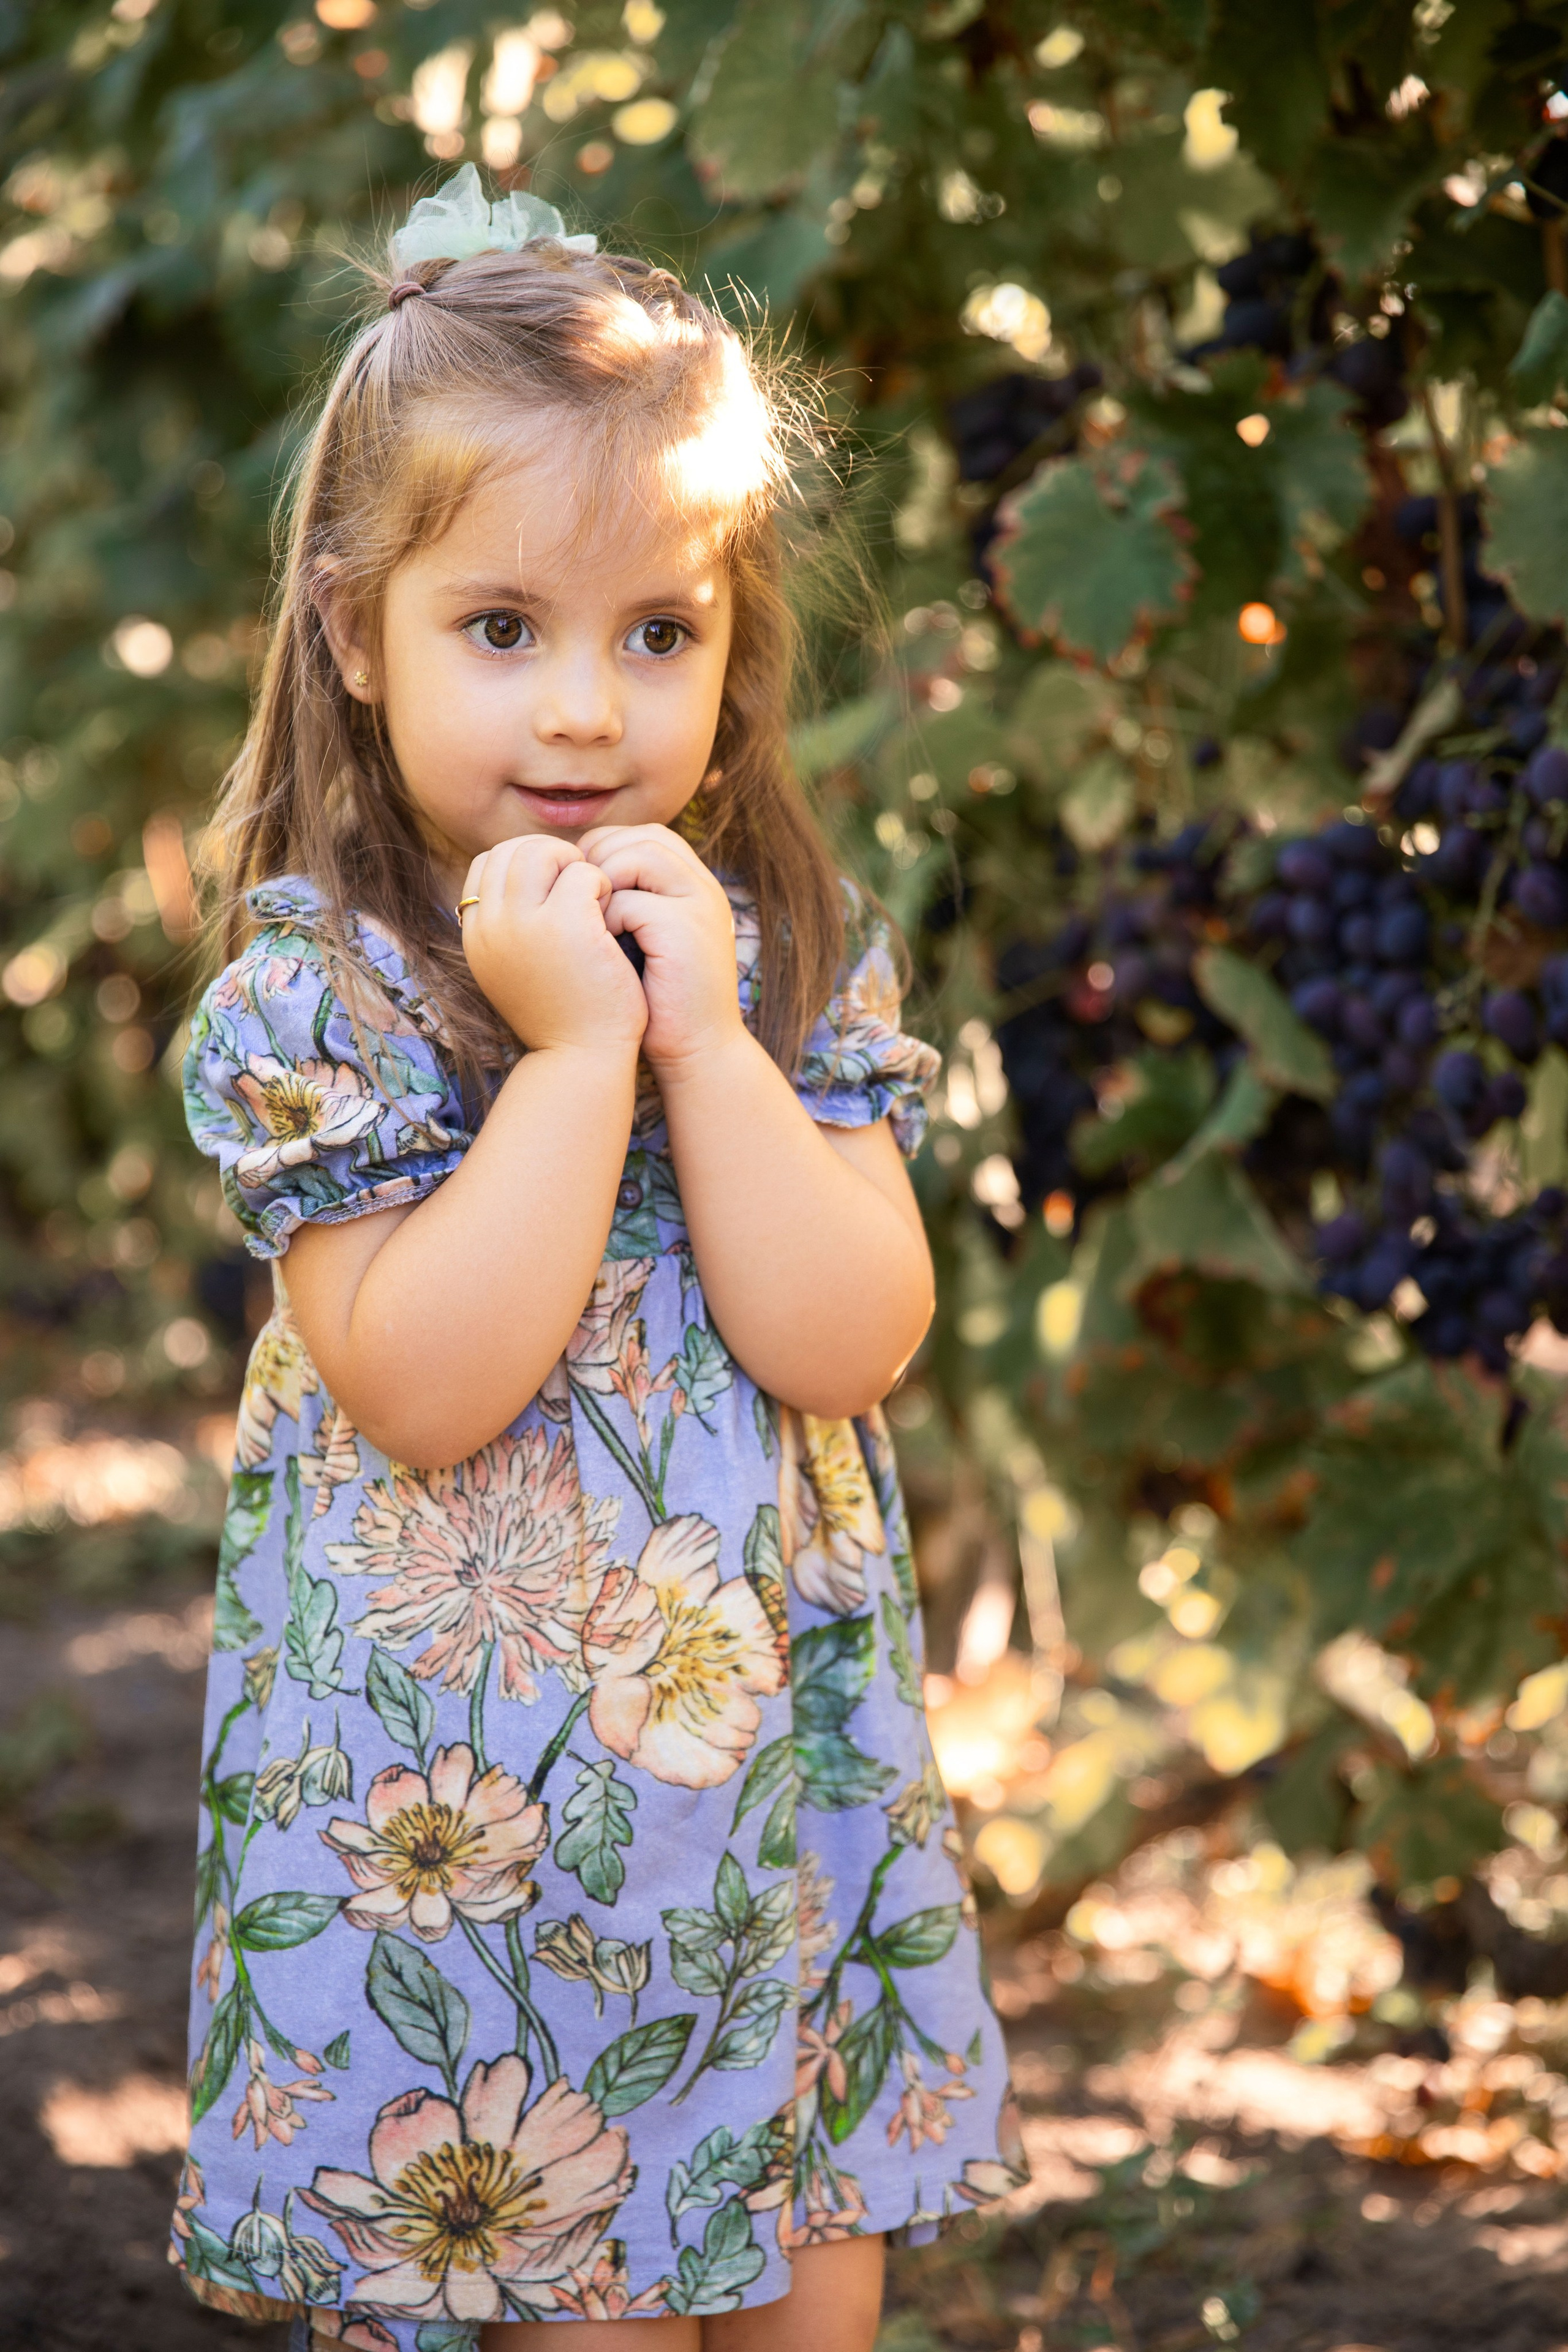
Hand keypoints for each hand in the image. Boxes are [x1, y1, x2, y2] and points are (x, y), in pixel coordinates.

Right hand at [458, 834, 646, 1053]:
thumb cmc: (560, 1014)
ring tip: (594, 902)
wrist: (581, 1059)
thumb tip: (529, 876)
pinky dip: (602, 885)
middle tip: (582, 891)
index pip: (487, 863)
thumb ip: (513, 924)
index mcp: (476, 934)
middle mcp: (491, 925)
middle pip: (513, 850)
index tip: (556, 889)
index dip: (526, 863)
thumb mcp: (519, 966)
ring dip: (575, 866)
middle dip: (553, 857)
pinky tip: (611, 918)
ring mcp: (525, 923)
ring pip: (544, 852)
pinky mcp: (566, 925)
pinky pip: (583, 872)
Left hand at [579, 824, 743, 1071]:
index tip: (579, 889)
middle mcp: (702, 886)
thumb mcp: (643, 940)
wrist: (698, 1050)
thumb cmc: (659, 1001)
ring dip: (602, 885)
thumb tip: (570, 872)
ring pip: (637, 856)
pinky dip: (608, 921)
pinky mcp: (686, 929)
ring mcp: (699, 903)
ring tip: (591, 922)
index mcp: (694, 885)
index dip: (605, 852)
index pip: (644, 835)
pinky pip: (632, 901)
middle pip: (641, 837)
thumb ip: (624, 901)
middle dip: (599, 862)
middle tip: (578, 901)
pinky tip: (602, 950)